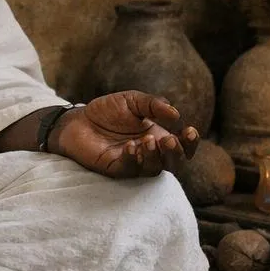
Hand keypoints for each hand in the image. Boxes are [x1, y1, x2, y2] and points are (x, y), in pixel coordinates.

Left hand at [51, 91, 198, 178]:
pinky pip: (130, 170)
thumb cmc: (108, 110)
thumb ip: (154, 105)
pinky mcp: (116, 168)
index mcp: (159, 136)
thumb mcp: (133, 100)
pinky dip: (134, 160)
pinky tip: (130, 146)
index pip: (183, 146)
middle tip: (169, 139)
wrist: (78, 119)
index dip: (191, 142)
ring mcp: (134, 162)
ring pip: (154, 169)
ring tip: (147, 140)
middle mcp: (150, 153)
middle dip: (176, 153)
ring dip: (155, 157)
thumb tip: (176, 114)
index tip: (190, 130)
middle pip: (174, 163)